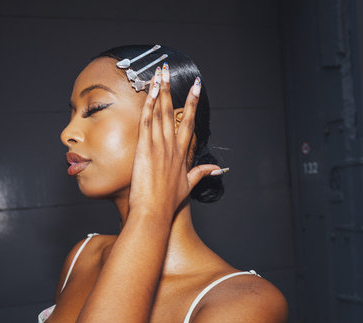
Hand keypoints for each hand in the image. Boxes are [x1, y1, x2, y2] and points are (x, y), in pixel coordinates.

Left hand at [128, 64, 220, 217]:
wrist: (155, 212)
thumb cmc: (168, 203)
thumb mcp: (188, 186)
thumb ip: (201, 173)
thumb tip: (217, 169)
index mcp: (181, 154)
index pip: (188, 123)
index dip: (192, 103)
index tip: (196, 87)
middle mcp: (171, 147)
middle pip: (172, 112)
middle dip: (171, 89)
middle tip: (169, 70)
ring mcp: (158, 147)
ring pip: (159, 113)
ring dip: (158, 91)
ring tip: (159, 74)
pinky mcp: (145, 149)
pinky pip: (146, 123)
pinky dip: (147, 106)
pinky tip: (148, 92)